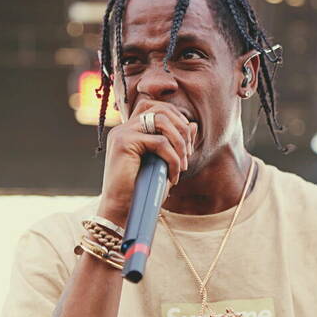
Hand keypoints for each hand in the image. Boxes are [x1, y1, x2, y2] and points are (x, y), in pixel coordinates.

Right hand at [97, 99, 197, 225]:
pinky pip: (159, 142)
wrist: (123, 210)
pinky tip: (173, 176)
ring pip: (162, 120)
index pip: (157, 106)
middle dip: (182, 129)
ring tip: (183, 164)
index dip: (177, 118)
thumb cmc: (143, 190)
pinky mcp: (123, 142)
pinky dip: (173, 159)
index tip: (187, 143)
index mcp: (132, 129)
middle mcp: (125, 127)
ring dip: (179, 142)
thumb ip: (178, 142)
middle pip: (161, 109)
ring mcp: (123, 132)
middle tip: (188, 154)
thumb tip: (194, 124)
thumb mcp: (166, 163)